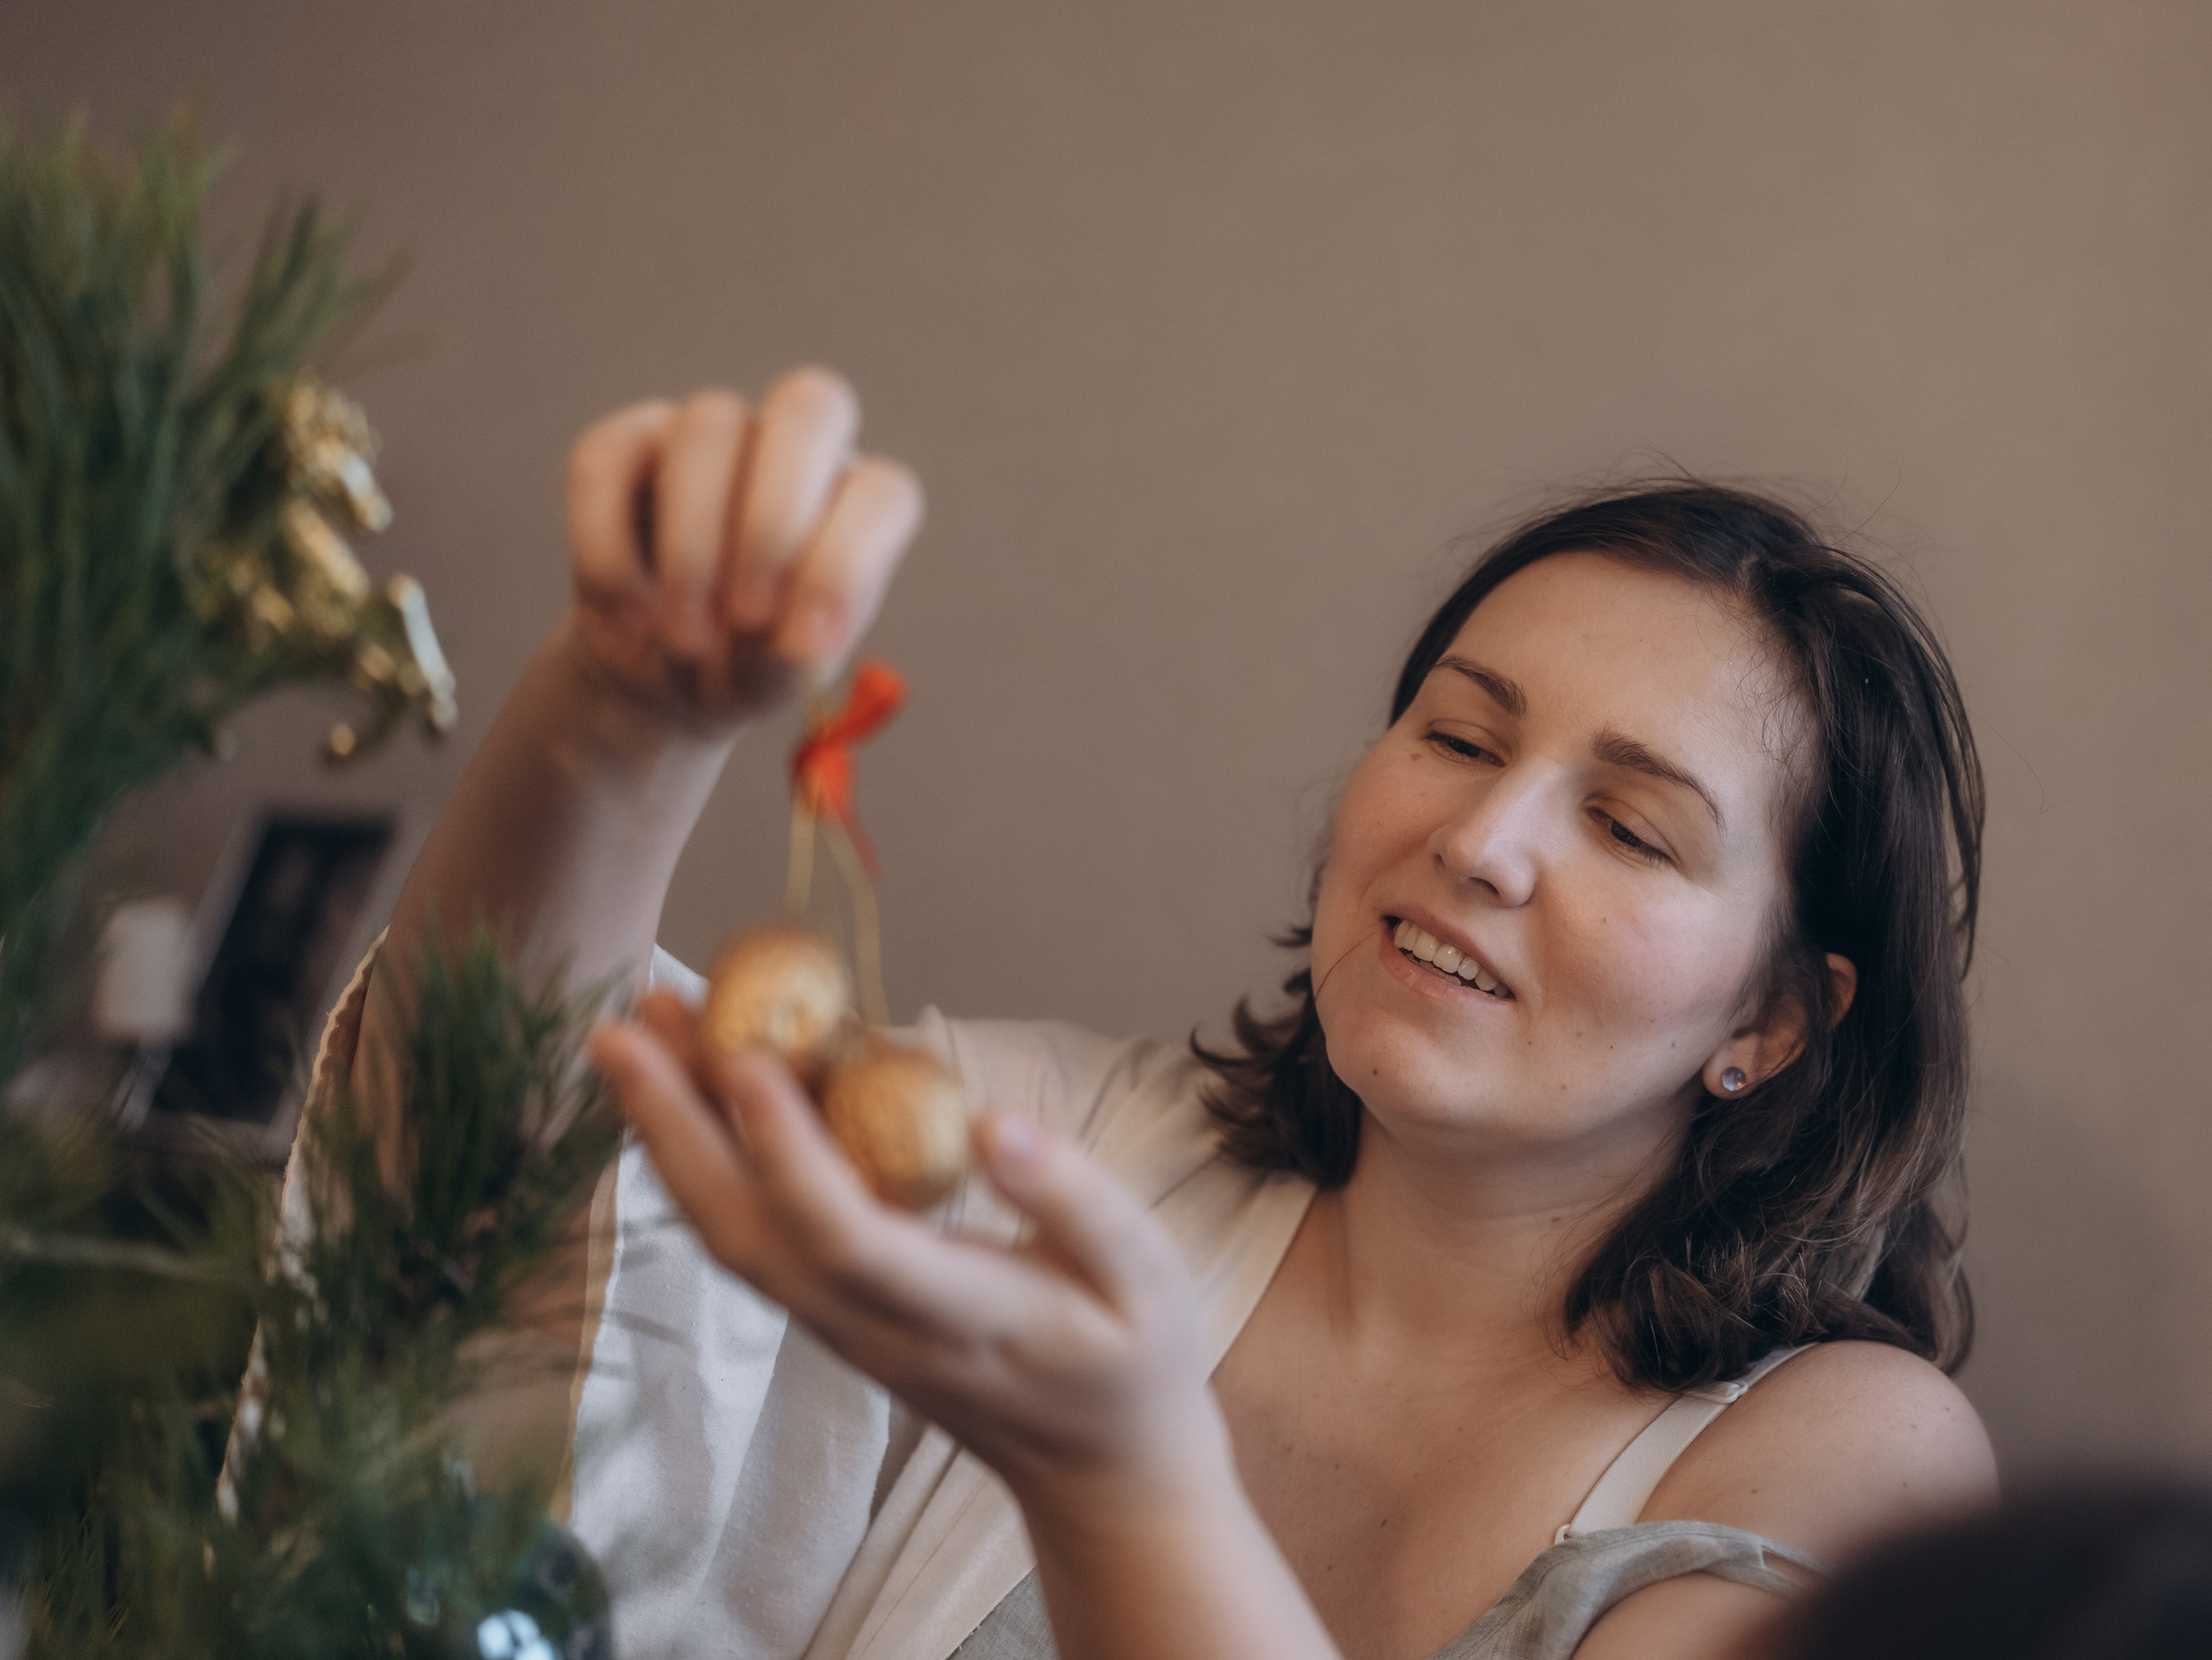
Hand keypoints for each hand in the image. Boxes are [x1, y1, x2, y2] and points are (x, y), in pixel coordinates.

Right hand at [562, 370, 922, 727]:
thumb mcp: (772, 682)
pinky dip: (609, 550)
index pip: (883, 494)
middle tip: (746, 620)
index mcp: (854, 507)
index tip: (805, 644)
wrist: (660, 671)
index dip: (848, 564)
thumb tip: (789, 645)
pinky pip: (605, 461)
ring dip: (692, 547)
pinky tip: (627, 616)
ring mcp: (712, 434)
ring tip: (684, 640)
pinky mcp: (626, 443)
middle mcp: (795, 452)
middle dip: (774, 522)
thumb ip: (789, 663)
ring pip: (707, 425)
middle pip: (809, 407)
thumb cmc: (742, 665)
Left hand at [588, 993, 1235, 1520]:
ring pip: (730, 1239)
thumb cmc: (1135, 1358)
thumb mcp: (1146, 1275)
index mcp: (957, 1315)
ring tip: (629, 1040)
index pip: (847, 1238)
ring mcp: (841, 1329)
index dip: (788, 1153)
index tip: (745, 1059)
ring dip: (668, 1140)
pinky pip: (747, 1239)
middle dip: (675, 1131)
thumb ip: (1074, 1200)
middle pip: (748, 1235)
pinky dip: (699, 1164)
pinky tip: (680, 1098)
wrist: (1102, 1471)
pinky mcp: (831, 1314)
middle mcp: (873, 1328)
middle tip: (619, 1029)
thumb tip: (997, 1121)